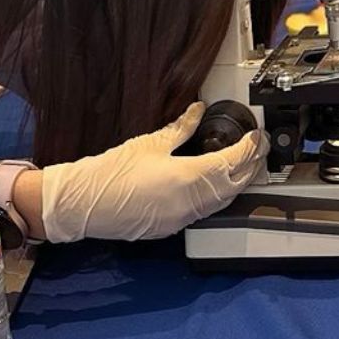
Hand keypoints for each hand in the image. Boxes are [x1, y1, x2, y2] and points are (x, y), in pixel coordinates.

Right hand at [34, 105, 267, 243]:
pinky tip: (215, 185)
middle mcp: (189, 203)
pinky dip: (216, 197)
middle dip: (249, 167)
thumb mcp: (148, 143)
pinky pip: (204, 212)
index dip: (249, 149)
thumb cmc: (109, 173)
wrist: (81, 204)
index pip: (231, 163)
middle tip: (257, 149)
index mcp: (187, 178)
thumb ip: (180, 128)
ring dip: (235, 184)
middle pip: (233, 185)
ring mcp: (181, 219)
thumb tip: (197, 111)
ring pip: (221, 202)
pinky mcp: (171, 228)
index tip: (257, 137)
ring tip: (242, 165)